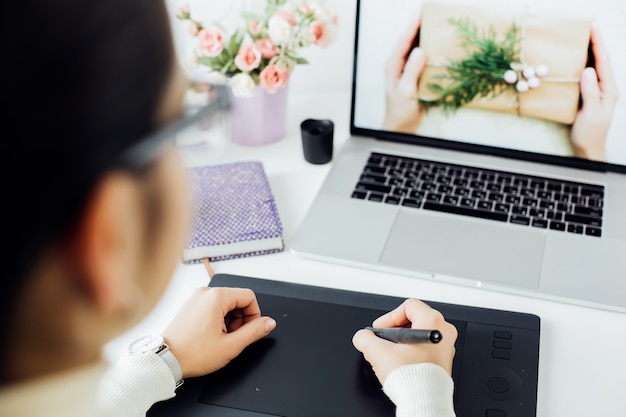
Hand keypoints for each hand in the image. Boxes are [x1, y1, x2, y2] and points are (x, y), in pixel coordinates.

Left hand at [162, 287, 275, 377]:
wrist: (165, 360)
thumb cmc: (192, 354)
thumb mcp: (230, 346)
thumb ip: (254, 332)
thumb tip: (268, 323)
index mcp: (216, 297)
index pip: (249, 296)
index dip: (254, 315)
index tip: (249, 330)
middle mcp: (205, 293)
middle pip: (237, 299)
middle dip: (241, 318)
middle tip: (234, 337)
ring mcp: (196, 298)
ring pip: (225, 304)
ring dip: (230, 320)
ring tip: (221, 338)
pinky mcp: (190, 305)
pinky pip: (212, 307)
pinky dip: (218, 319)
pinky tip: (212, 335)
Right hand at [352, 298, 456, 384]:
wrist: (424, 401)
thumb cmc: (412, 378)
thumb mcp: (379, 353)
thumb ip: (365, 339)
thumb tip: (362, 338)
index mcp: (433, 322)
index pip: (408, 306)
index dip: (389, 317)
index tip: (380, 328)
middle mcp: (444, 332)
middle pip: (415, 319)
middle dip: (395, 329)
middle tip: (384, 339)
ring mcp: (446, 347)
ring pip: (420, 334)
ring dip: (403, 341)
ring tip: (391, 353)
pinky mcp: (444, 361)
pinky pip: (425, 348)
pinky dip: (412, 351)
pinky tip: (400, 362)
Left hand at [382, 13, 425, 133]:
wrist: (400, 127)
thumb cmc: (400, 112)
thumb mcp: (406, 92)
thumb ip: (411, 71)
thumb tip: (419, 51)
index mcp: (393, 66)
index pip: (403, 42)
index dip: (411, 26)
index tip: (420, 12)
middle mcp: (399, 65)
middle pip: (408, 40)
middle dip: (417, 25)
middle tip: (429, 11)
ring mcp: (406, 69)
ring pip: (415, 47)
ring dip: (423, 35)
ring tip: (434, 22)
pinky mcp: (414, 75)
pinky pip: (421, 58)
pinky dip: (429, 49)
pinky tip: (437, 43)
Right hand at [570, 24, 618, 161]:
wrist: (588, 148)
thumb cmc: (590, 133)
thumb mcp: (590, 112)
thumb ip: (590, 91)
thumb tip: (587, 70)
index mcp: (609, 89)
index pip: (603, 61)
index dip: (597, 42)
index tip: (591, 26)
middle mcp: (605, 86)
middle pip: (601, 57)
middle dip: (595, 39)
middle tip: (588, 21)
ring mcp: (598, 89)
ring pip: (595, 63)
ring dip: (589, 47)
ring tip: (584, 32)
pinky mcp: (589, 93)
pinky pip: (587, 72)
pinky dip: (583, 60)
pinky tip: (577, 55)